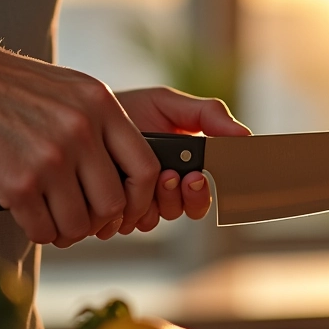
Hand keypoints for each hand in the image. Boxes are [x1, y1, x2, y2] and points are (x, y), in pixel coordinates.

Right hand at [0, 35, 159, 247]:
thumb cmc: (9, 86)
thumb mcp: (71, 89)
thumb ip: (102, 122)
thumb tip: (125, 168)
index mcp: (102, 106)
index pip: (146, 168)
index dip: (141, 198)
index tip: (126, 206)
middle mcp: (82, 131)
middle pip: (113, 204)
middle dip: (99, 221)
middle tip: (83, 218)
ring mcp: (51, 158)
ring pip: (79, 224)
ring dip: (68, 230)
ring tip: (54, 220)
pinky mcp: (18, 182)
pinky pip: (43, 230)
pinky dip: (40, 232)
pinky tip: (30, 217)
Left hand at [114, 86, 250, 234]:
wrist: (82, 116)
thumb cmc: (128, 108)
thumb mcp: (169, 103)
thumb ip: (209, 115)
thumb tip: (246, 135)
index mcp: (184, 168)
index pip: (202, 196)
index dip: (201, 193)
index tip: (196, 177)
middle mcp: (163, 191)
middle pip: (183, 211)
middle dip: (178, 196)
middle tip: (170, 176)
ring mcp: (137, 203)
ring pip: (154, 221)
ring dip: (148, 201)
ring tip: (137, 175)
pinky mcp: (110, 212)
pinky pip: (122, 224)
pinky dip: (120, 208)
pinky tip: (114, 185)